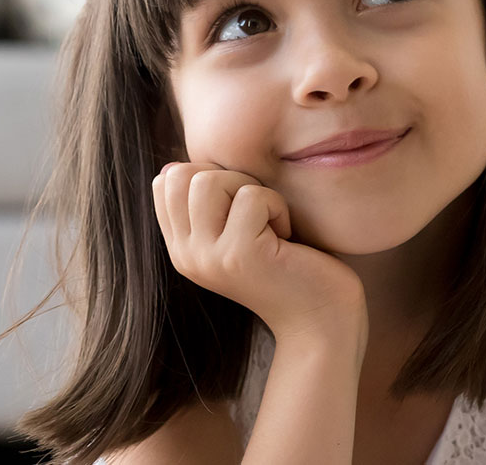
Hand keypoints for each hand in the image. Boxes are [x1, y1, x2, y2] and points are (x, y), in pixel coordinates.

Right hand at [152, 162, 366, 343]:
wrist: (321, 321)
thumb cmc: (290, 266)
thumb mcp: (236, 231)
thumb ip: (209, 203)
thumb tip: (175, 163)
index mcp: (182, 248)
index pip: (164, 182)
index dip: (208, 174)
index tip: (240, 205)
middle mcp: (186, 255)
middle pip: (181, 175)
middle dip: (229, 178)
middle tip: (258, 210)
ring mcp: (209, 257)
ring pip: (209, 180)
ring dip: (252, 189)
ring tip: (270, 222)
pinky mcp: (240, 255)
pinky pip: (252, 196)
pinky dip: (278, 207)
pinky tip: (286, 237)